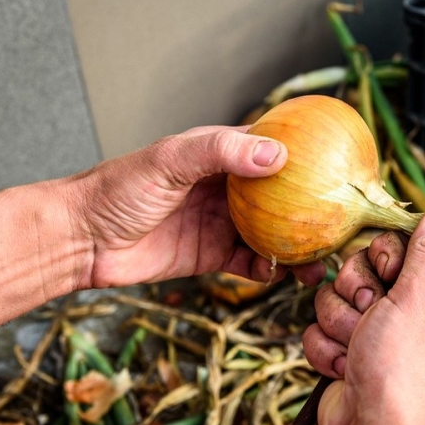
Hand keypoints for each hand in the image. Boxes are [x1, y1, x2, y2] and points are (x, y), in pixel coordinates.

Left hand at [70, 125, 324, 288]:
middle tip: (342, 224)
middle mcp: (229, 187)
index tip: (342, 165)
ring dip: (299, 247)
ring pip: (274, 234)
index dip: (308, 156)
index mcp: (222, 155)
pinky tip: (280, 274)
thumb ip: (221, 152)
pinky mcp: (214, 254)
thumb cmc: (119, 189)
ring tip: (322, 261)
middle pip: (283, 198)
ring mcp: (224, 221)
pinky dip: (270, 270)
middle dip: (313, 210)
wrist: (82, 241)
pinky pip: (252, 263)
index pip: (274, 149)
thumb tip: (278, 155)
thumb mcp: (170, 160)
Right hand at [302, 205, 424, 424]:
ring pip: (330, 297)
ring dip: (338, 324)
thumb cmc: (403, 365)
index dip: (382, 255)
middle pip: (356, 267)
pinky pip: (316, 329)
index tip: (389, 274)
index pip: (394, 242)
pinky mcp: (344, 352)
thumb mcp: (423, 294)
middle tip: (372, 314)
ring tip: (359, 348)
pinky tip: (345, 367)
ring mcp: (371, 331)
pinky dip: (325, 350)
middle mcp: (402, 307)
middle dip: (355, 292)